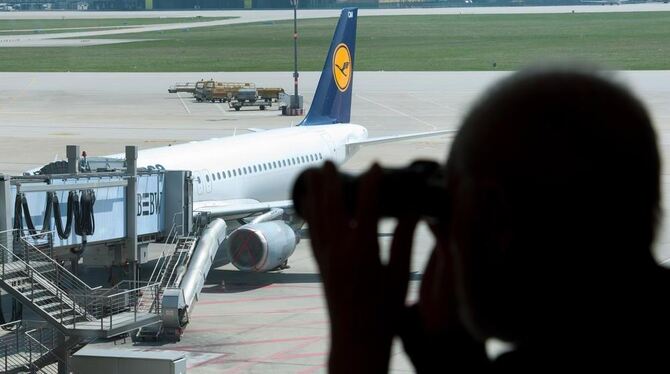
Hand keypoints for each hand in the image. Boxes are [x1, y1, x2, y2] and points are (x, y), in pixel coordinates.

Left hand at [300, 162, 418, 372]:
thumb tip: (412, 211)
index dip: (373, 183)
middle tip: (331, 160)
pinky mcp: (321, 266)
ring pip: (318, 217)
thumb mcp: (400, 275)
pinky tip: (313, 207)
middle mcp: (340, 249)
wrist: (357, 340)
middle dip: (331, 181)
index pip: (368, 206)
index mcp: (363, 250)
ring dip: (317, 193)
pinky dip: (313, 215)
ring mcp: (327, 257)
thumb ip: (404, 241)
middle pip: (333, 206)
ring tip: (316, 173)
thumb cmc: (384, 312)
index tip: (377, 165)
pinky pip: (314, 233)